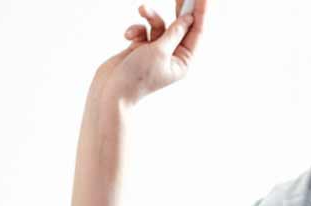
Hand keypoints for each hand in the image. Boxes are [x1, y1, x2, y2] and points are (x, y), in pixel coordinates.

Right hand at [90, 1, 207, 106]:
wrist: (110, 92)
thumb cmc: (137, 77)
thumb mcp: (159, 51)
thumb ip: (174, 32)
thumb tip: (188, 18)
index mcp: (183, 61)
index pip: (196, 32)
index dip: (200, 12)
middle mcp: (172, 56)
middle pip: (180, 26)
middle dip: (180, 9)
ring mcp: (156, 52)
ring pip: (159, 25)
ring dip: (150, 16)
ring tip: (142, 9)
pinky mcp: (140, 48)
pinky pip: (143, 30)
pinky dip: (136, 29)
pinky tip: (129, 35)